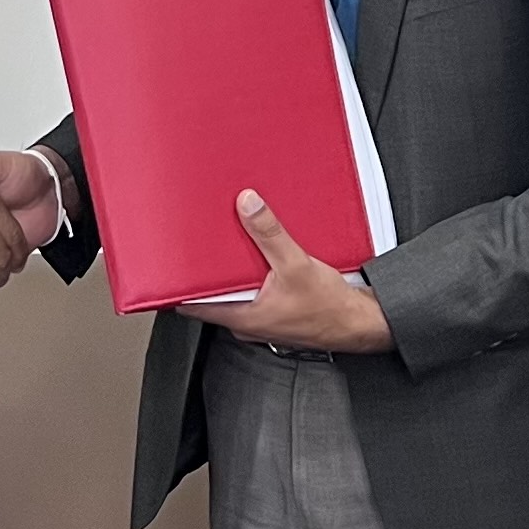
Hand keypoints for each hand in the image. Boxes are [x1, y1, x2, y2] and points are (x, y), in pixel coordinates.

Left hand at [178, 190, 393, 353]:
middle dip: (205, 269)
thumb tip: (246, 205)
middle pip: (211, 294)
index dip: (176, 284)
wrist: (361, 324)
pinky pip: (254, 290)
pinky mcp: (277, 311)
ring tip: (226, 242)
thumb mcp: (296, 265)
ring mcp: (261, 318)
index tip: (167, 263)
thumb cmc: (330, 309)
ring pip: (233, 292)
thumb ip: (269, 234)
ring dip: (230, 270)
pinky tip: (259, 253)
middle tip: (196, 242)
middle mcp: (246, 322)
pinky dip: (251, 273)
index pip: (192, 304)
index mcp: (241, 317)